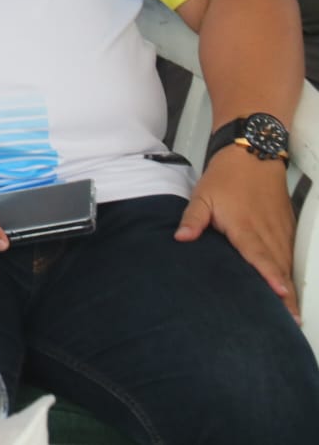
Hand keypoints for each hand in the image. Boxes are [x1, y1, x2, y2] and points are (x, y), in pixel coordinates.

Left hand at [176, 148, 297, 318]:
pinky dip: (293, 273)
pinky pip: (291, 256)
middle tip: (292, 321)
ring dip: (292, 289)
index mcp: (245, 226)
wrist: (252, 156)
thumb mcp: (203, 195)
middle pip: (279, 268)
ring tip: (294, 315)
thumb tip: (181, 237)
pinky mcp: (287, 229)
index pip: (260, 256)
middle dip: (287, 296)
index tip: (281, 294)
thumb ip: (193, 219)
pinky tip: (292, 291)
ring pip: (288, 264)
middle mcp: (267, 231)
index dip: (271, 276)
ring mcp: (280, 231)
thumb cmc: (226, 177)